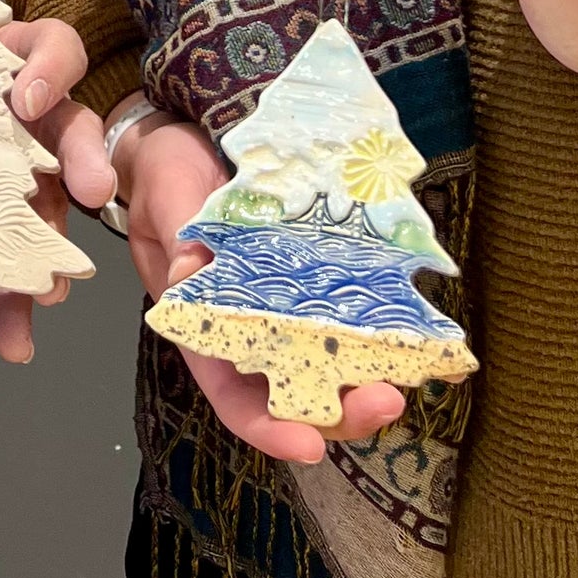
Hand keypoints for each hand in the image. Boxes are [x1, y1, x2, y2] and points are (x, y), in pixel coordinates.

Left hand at [0, 10, 112, 362]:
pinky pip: (23, 259)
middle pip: (76, 130)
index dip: (47, 67)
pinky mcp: (14, 222)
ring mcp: (32, 173)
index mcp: (15, 64)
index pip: (53, 47)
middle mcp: (40, 118)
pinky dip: (16, 299)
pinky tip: (13, 336)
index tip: (26, 97)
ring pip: (56, 208)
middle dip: (86, 159)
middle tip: (94, 191)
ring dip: (51, 252)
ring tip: (49, 296)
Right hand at [114, 110, 405, 463]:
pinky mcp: (317, 270)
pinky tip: (413, 325)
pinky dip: (381, 325)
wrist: (186, 131)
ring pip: (333, 360)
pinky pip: (350, 307)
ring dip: (371, 374)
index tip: (309, 446)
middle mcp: (251, 326)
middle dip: (343, 410)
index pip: (235, 396)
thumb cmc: (165, 171)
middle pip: (298, 392)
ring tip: (413, 369)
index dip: (270, 428)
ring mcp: (288, 301)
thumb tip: (188, 276)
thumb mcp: (165, 196)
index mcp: (203, 326)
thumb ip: (178, 235)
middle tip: (387, 398)